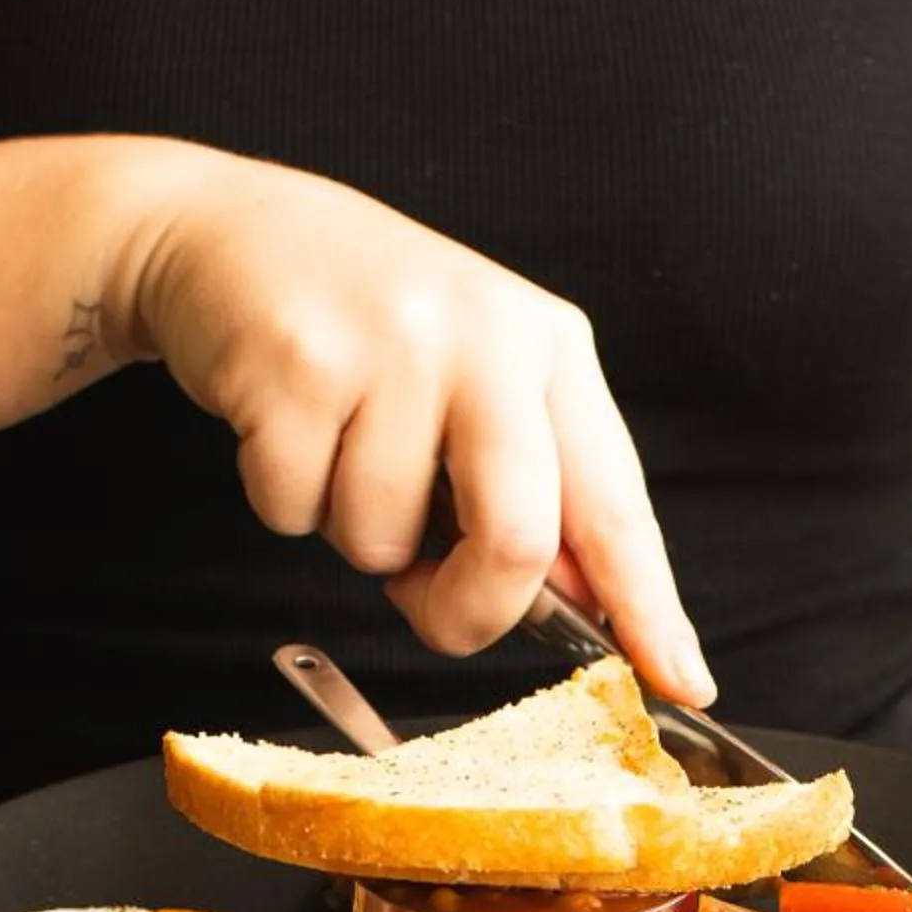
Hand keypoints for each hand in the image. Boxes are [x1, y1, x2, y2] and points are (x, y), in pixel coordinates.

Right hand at [107, 144, 714, 701]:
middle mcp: (484, 336)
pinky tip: (285, 426)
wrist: (227, 228)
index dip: (649, 609)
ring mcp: (388, 343)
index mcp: (548, 348)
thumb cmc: (366, 328)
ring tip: (340, 451)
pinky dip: (282, 502)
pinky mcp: (296, 361)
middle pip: (518, 542)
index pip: (616, 506)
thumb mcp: (478, 385)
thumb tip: (583, 610)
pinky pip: (295, 511)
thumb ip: (534, 488)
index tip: (684, 683)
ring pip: (384, 540)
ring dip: (353, 538)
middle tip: (430, 604)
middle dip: (470, 611)